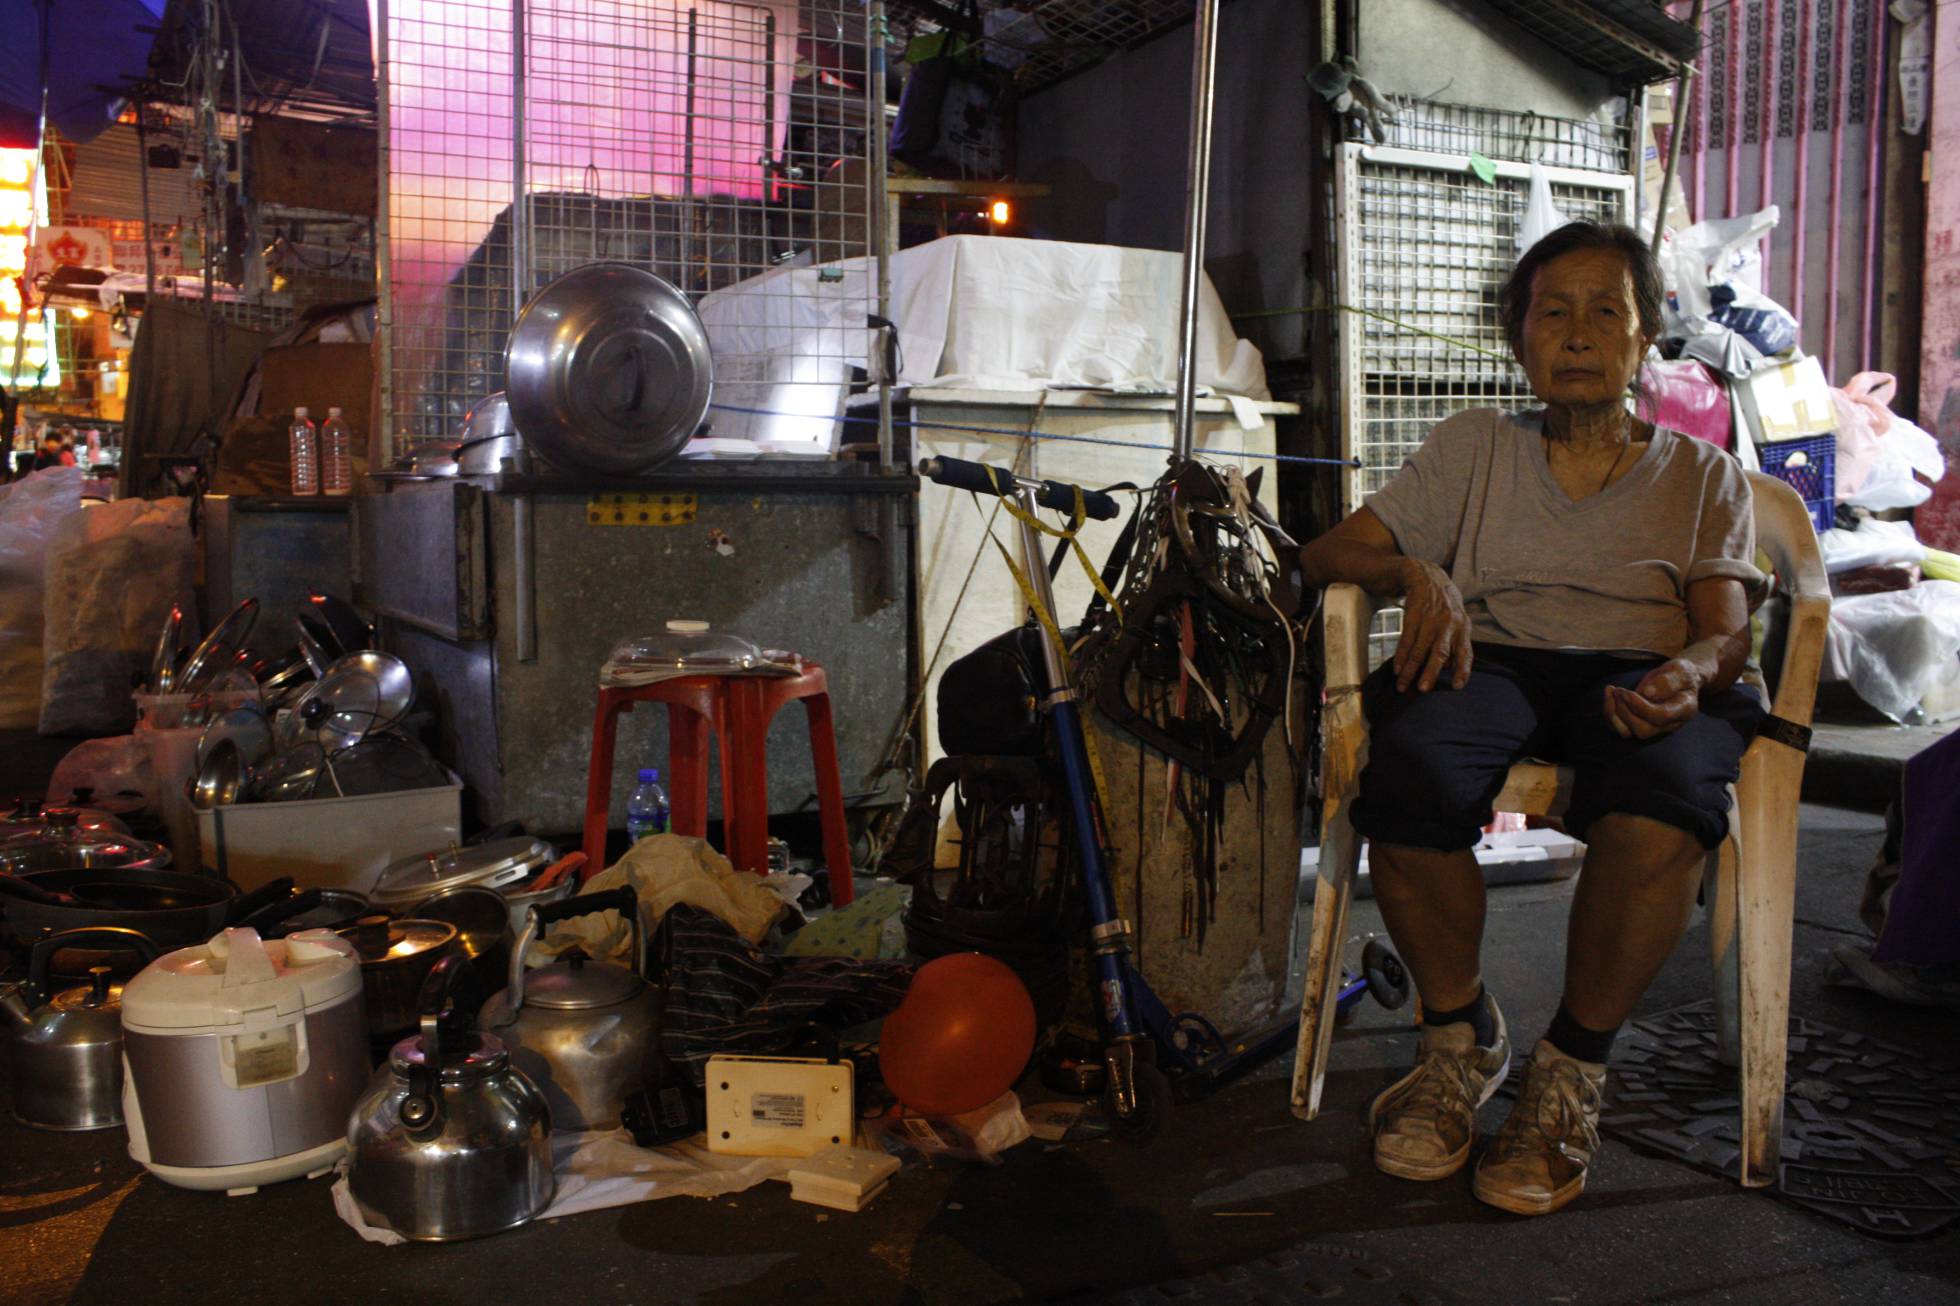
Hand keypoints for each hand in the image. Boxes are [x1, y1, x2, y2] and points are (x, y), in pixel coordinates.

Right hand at [1394, 559, 1473, 691]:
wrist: (1427, 577)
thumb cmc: (1445, 606)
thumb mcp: (1458, 621)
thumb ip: (1456, 643)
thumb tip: (1451, 668)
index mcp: (1463, 627)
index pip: (1466, 652)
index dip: (1462, 669)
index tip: (1458, 687)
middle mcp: (1448, 624)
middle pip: (1440, 652)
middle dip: (1431, 671)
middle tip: (1423, 689)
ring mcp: (1430, 619)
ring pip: (1419, 649)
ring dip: (1410, 668)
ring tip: (1403, 684)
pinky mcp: (1413, 616)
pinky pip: (1406, 639)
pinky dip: (1401, 655)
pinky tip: (1397, 668)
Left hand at [1604, 658, 1702, 738]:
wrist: (1677, 681)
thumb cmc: (1680, 674)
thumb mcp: (1680, 670)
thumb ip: (1668, 681)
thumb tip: (1648, 693)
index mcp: (1684, 709)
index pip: (1661, 716)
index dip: (1640, 706)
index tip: (1627, 692)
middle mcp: (1668, 724)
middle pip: (1643, 730)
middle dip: (1625, 711)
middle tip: (1619, 690)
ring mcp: (1653, 727)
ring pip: (1627, 732)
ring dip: (1613, 713)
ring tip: (1611, 691)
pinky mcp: (1638, 725)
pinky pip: (1619, 726)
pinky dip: (1609, 712)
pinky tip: (1609, 692)